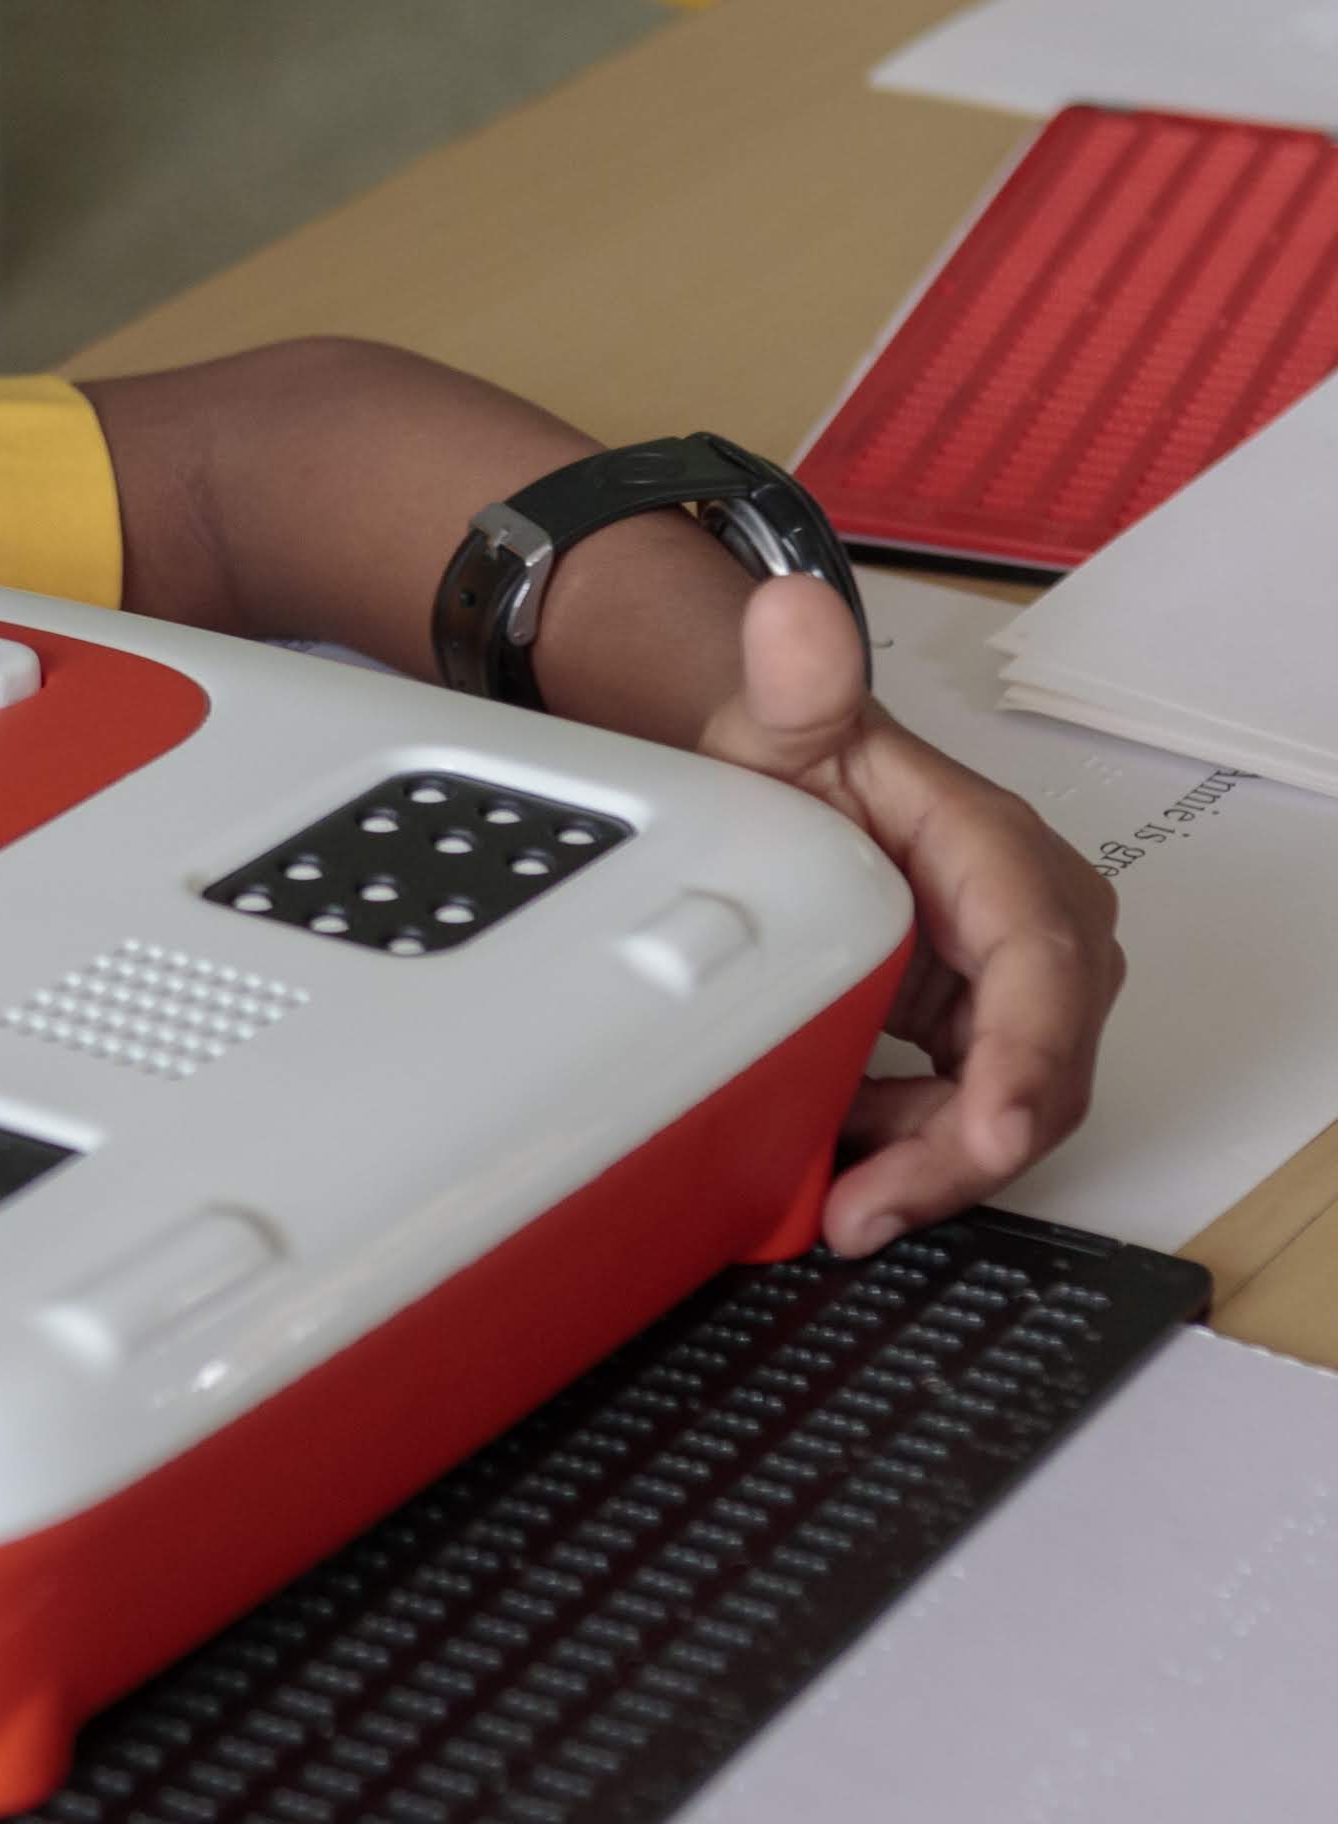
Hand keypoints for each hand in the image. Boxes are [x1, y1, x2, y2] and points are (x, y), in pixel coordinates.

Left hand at [697, 577, 1123, 1255]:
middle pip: (1034, 1064)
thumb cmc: (802, 762)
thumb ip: (793, 681)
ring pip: (1004, 1109)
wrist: (786, 786)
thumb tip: (793, 614)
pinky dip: (906, 1151)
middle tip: (868, 1210)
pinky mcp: (976, 1035)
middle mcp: (1032, 929)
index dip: (1026, 1058)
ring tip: (839, 1205)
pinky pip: (963, 1116)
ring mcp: (1009, 989)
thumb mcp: (781, 727)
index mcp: (999, 856)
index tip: (996, 1129)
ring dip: (928, 1167)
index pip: (1042, 967)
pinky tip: (838, 1166)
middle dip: (961, 1151)